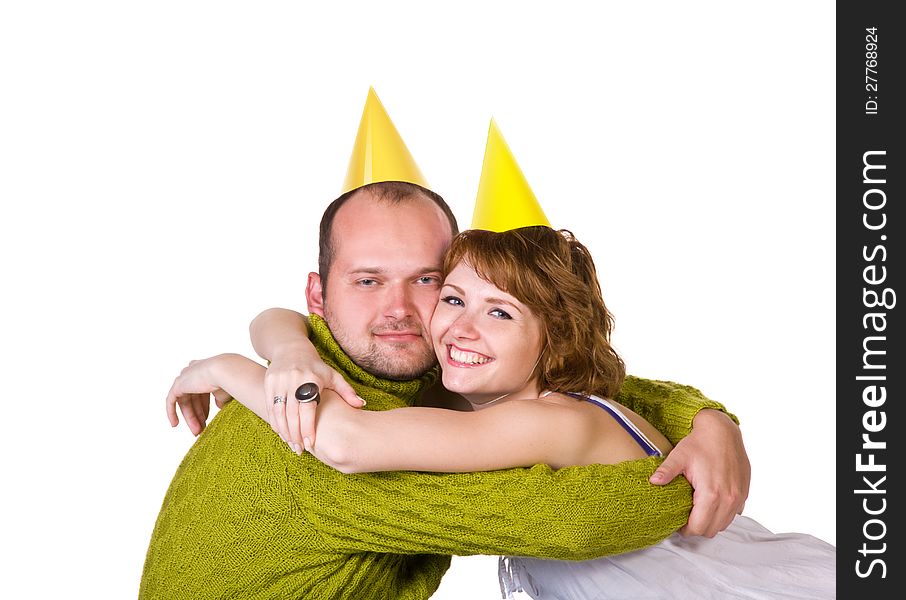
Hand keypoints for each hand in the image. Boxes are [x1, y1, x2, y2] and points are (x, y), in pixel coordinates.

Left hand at [166, 358, 232, 435]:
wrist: (224, 372)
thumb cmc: (229, 379)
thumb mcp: (225, 392)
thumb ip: (220, 399)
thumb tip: (219, 406)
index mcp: (206, 370)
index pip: (202, 392)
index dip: (204, 407)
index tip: (207, 419)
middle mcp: (194, 371)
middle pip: (193, 398)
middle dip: (197, 415)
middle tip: (201, 429)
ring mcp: (185, 377)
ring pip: (185, 401)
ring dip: (190, 417)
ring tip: (196, 431)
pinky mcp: (178, 384)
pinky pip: (171, 400)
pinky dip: (172, 412)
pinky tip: (174, 424)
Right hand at [265, 343, 364, 453]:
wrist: (291, 349)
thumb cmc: (315, 367)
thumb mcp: (333, 376)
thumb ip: (346, 391)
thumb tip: (361, 404)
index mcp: (311, 379)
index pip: (307, 410)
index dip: (308, 429)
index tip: (311, 445)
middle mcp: (293, 380)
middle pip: (292, 414)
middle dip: (295, 435)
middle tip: (300, 450)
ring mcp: (278, 381)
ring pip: (278, 412)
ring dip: (284, 431)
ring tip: (291, 445)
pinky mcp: (269, 382)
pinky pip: (270, 407)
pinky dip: (275, 422)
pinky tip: (281, 433)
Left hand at [649, 409, 750, 536]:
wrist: (722, 430)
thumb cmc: (701, 442)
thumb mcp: (679, 456)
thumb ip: (666, 472)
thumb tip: (652, 482)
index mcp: (711, 493)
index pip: (698, 527)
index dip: (685, 530)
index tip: (677, 524)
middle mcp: (728, 498)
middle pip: (711, 530)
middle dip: (697, 528)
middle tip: (685, 518)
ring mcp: (738, 496)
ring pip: (724, 524)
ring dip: (710, 522)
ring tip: (697, 510)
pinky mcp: (744, 492)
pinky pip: (734, 514)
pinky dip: (723, 513)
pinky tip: (712, 502)